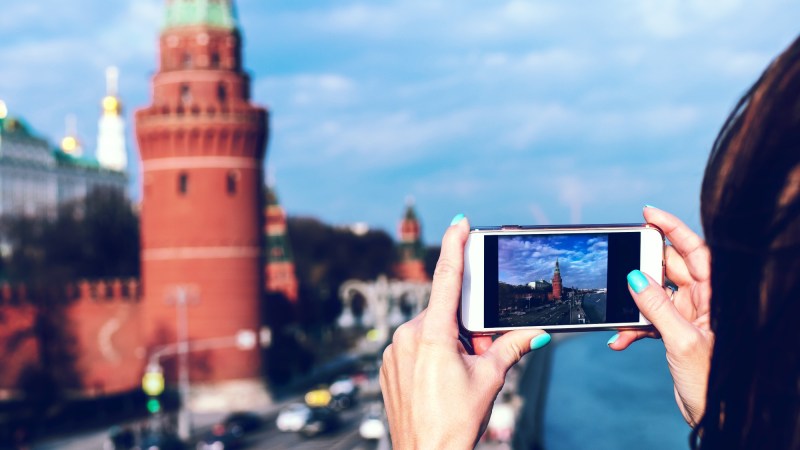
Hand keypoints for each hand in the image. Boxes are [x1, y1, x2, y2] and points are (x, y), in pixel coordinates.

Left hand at [380, 215, 550, 448]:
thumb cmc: (454, 421)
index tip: (460, 222)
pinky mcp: (388, 364)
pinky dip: (432, 354)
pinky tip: (441, 380)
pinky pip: (414, 346)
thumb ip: (511, 347)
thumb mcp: (490, 379)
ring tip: (459, 376)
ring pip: (429, 331)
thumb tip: (536, 332)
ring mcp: (393, 350)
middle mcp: (407, 335)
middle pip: (444, 313)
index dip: (455, 245)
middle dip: (466, 328)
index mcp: (433, 334)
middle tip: (479, 355)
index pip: (447, 277)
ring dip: (449, 343)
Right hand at [609, 206, 713, 426]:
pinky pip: (648, 319)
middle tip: (620, 267)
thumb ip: (657, 307)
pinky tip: (619, 339)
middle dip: (642, 269)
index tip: (648, 214)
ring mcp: (689, 316)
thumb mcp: (682, 341)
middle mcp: (704, 301)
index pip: (696, 251)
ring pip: (654, 294)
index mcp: (717, 296)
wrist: (714, 417)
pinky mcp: (675, 332)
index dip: (673, 228)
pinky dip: (632, 327)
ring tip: (618, 311)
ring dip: (632, 305)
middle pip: (670, 269)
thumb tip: (634, 279)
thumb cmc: (713, 383)